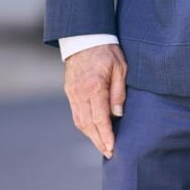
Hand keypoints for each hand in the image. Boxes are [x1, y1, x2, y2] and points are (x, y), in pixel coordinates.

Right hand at [64, 43, 127, 158]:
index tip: (112, 148)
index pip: (99, 118)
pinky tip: (93, 130)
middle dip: (99, 141)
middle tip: (109, 153)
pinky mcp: (70, 92)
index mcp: (93, 87)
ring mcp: (72, 93)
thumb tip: (118, 115)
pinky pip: (76, 114)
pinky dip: (85, 125)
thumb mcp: (120, 68)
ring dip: (91, 136)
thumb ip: (118, 92)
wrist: (84, 36)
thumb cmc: (107, 51)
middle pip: (88, 125)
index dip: (106, 136)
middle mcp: (80, 93)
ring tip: (103, 145)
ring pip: (80, 121)